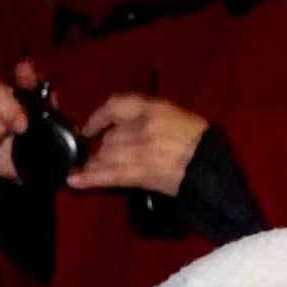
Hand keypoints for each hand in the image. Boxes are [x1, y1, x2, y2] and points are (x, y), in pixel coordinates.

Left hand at [69, 91, 203, 197]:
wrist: (214, 168)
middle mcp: (145, 126)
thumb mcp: (176, 116)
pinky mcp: (141, 173)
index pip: (116, 104)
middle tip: (103, 159)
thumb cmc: (201, 142)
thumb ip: (148, 117)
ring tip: (94, 171)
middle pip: (111, 137)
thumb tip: (120, 127)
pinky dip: (89, 179)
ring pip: (107, 155)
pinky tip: (73, 181)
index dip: (98, 117)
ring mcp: (142, 150)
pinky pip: (109, 175)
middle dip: (104, 150)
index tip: (89, 128)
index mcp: (155, 108)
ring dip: (99, 164)